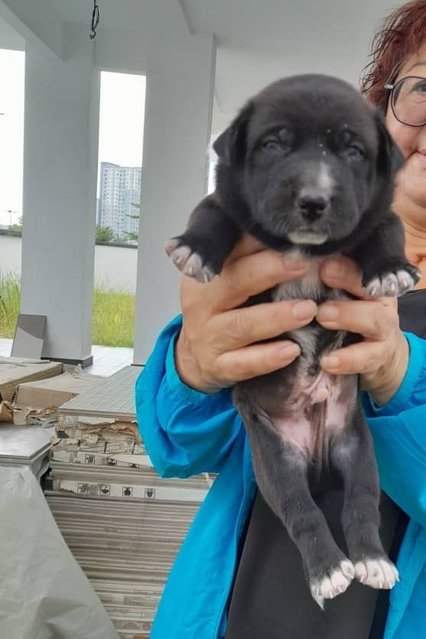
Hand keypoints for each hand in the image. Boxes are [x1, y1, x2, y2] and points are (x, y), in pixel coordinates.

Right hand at [175, 237, 316, 391]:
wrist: (194, 357)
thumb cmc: (220, 307)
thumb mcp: (225, 278)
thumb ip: (248, 255)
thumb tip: (291, 229)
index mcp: (205, 272)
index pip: (231, 250)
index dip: (258, 240)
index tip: (289, 232)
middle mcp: (202, 302)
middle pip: (234, 282)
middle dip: (270, 271)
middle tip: (303, 263)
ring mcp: (209, 337)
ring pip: (242, 325)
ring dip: (276, 317)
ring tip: (307, 310)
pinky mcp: (219, 366)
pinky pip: (244, 363)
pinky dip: (267, 358)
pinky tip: (292, 351)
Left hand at [317, 256, 407, 404]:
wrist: (377, 355)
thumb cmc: (349, 316)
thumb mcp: (337, 295)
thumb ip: (319, 281)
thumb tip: (285, 261)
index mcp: (366, 279)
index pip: (357, 261)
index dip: (342, 256)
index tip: (320, 252)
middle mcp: (379, 299)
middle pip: (369, 284)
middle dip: (348, 277)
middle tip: (324, 271)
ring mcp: (383, 329)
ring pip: (373, 319)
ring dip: (348, 316)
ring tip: (323, 316)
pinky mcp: (379, 357)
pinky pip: (365, 358)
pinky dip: (347, 360)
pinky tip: (327, 361)